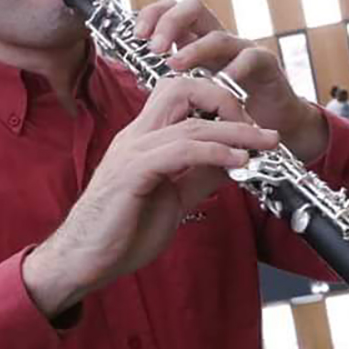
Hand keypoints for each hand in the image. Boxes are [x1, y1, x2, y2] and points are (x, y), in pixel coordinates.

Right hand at [23, 75, 279, 317]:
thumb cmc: (122, 234)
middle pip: (181, 88)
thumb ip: (200, 177)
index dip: (219, 102)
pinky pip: (180, 151)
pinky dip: (215, 152)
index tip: (250, 127)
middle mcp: (136, 136)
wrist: (83, 261)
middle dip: (226, 100)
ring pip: (190, 122)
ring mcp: (131, 151)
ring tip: (264, 143)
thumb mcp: (174, 200)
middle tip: (258, 127)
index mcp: (144, 139)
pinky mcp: (131, 173)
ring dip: (235, 130)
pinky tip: (238, 163)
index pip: (180, 95)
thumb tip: (235, 162)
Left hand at [134, 0, 328, 163]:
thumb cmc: (227, 112)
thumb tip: (134, 72)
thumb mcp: (192, 93)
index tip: (137, 35)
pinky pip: (250, 58)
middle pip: (193, 8)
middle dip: (169, 22)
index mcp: (197, 42)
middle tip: (153, 47)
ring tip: (174, 64)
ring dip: (194, 48)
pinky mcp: (267, 65)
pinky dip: (234, 69)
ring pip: (218, 35)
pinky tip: (221, 83)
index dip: (153, 15)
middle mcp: (219, 40)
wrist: (269, 130)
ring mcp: (243, 50)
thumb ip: (170, 80)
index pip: (172, 10)